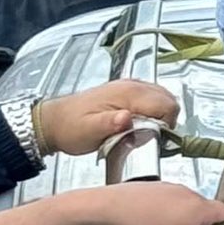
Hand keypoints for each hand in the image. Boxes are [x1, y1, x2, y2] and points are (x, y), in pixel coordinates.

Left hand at [33, 79, 182, 157]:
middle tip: (148, 138)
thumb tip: (127, 117)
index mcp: (127, 93)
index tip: (152, 139)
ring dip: (160, 117)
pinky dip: (153, 112)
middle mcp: (132, 85)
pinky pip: (152, 98)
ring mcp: (131, 86)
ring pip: (163, 98)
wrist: (54, 121)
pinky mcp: (128, 91)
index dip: (165, 126)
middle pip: (169, 100)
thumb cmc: (70, 128)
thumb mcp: (89, 131)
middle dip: (166, 121)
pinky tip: (137, 125)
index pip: (166, 105)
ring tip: (142, 132)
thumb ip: (110, 124)